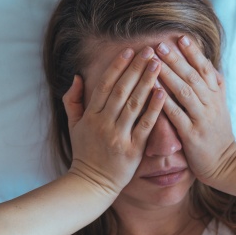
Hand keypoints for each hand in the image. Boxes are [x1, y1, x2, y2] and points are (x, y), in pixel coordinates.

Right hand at [63, 47, 165, 196]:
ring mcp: (118, 136)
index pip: (105, 85)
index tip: (129, 51)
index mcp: (90, 115)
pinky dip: (154, 109)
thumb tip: (78, 77)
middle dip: (136, 68)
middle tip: (150, 51)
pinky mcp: (132, 150)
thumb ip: (73, 100)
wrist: (91, 184)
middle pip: (121, 90)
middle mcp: (103, 123)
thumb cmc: (84, 153)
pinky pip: (145, 126)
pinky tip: (162, 93)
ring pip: (134, 104)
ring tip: (158, 65)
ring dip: (147, 82)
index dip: (117, 66)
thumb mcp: (73, 125)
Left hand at [155, 35, 235, 184]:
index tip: (181, 37)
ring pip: (185, 92)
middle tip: (160, 44)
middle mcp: (210, 104)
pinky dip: (165, 102)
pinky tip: (153, 91)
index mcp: (216, 95)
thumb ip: (215, 86)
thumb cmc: (217, 133)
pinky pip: (177, 115)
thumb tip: (210, 65)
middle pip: (193, 76)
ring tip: (155, 62)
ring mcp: (202, 119)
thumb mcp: (220, 107)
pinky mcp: (192, 135)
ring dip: (169, 75)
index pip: (205, 69)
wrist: (224, 163)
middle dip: (177, 59)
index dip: (194, 53)